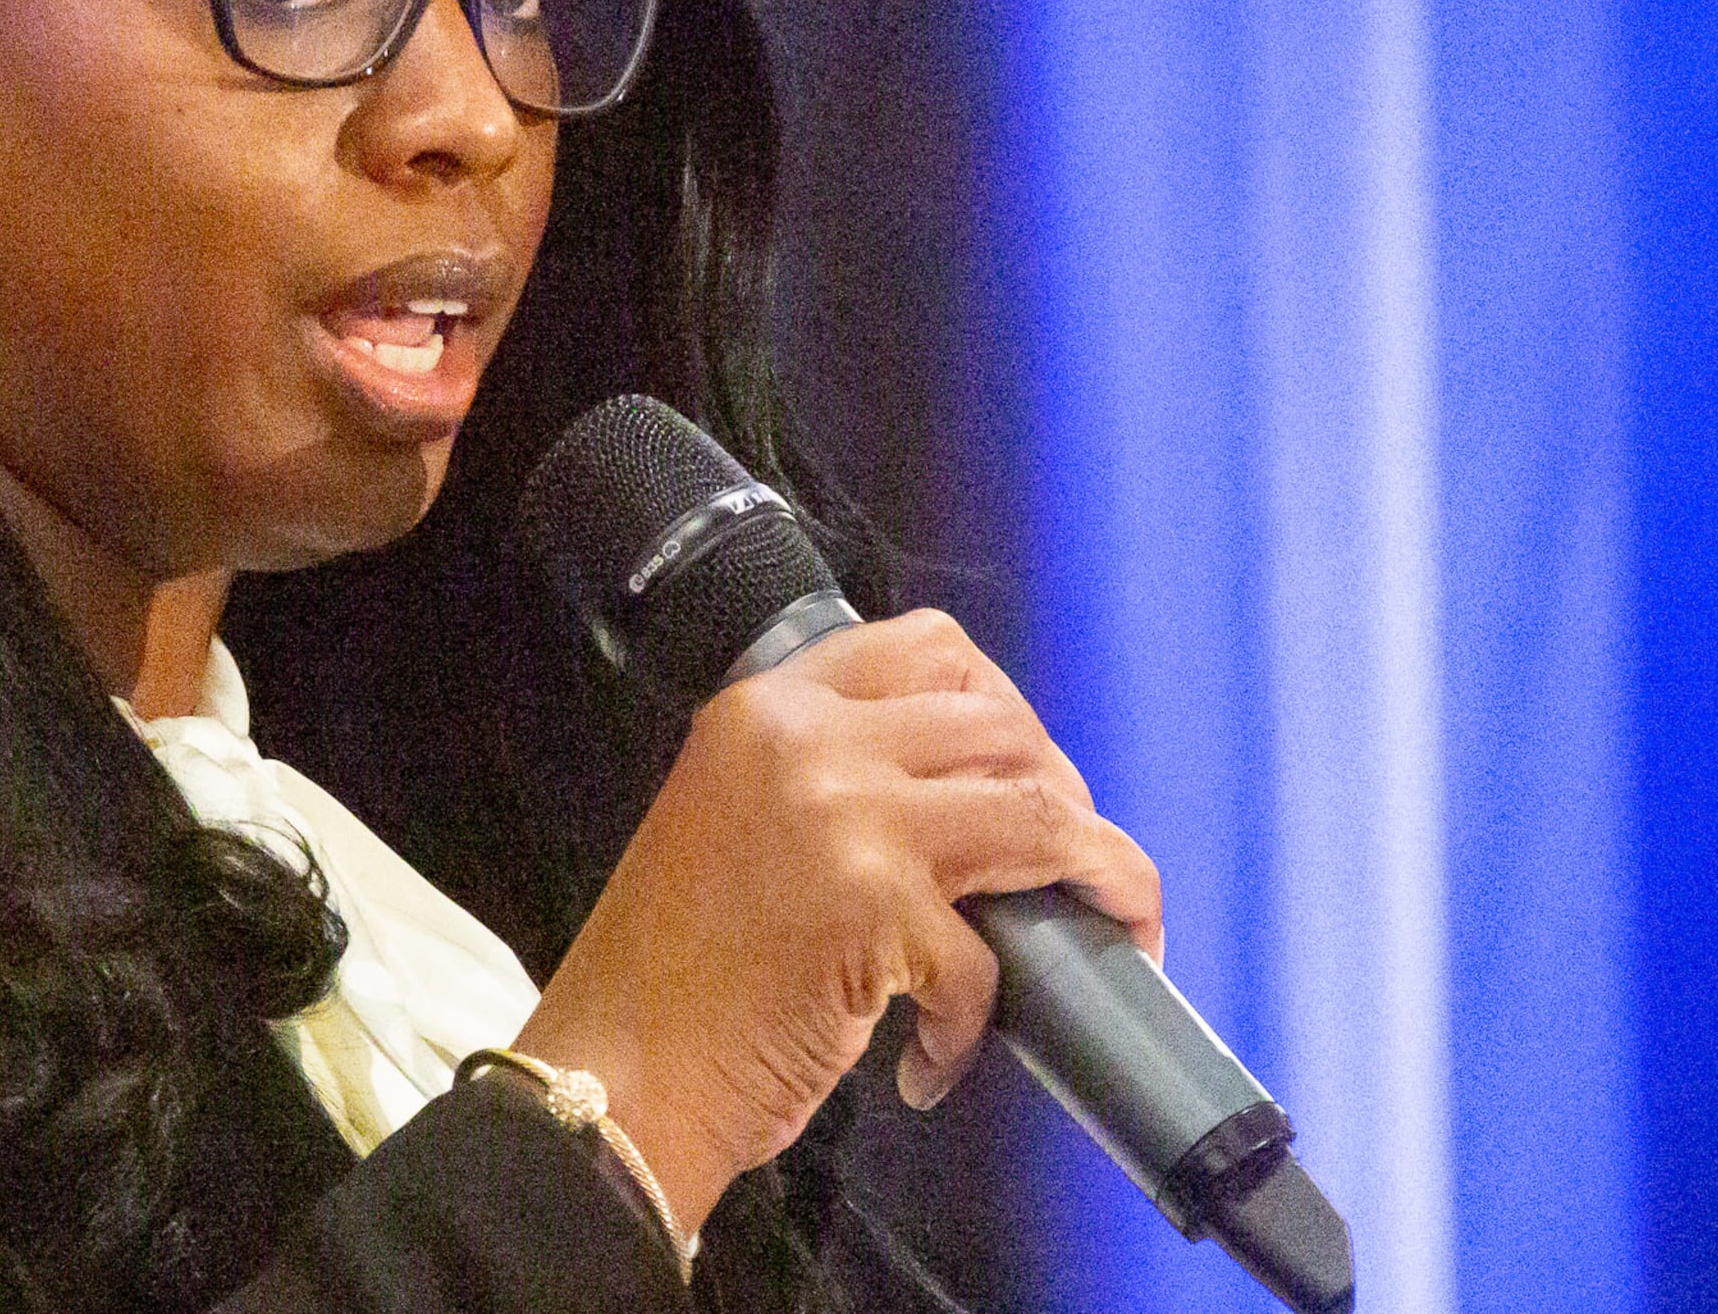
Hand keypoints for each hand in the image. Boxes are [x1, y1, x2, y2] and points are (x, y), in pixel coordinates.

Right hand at [507, 609, 1160, 1237]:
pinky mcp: (875, 908)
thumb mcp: (733, 820)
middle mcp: (806, 738)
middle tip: (1070, 868)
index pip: (931, 647)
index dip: (1006, 704)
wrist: (613, 1070)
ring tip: (1104, 933)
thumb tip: (968, 801)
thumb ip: (828, 780)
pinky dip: (979, 1021)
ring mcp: (845, 815)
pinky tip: (934, 1059)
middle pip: (1003, 724)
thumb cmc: (668, 972)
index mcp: (766, 705)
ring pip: (1038, 811)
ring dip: (1100, 876)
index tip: (1026, 767)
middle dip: (1064, 793)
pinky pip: (990, 958)